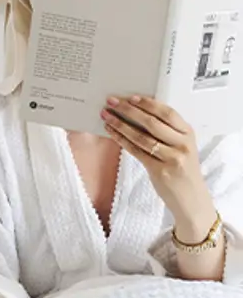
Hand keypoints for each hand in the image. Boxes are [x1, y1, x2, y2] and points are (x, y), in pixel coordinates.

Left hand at [101, 95, 214, 236]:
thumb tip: (138, 113)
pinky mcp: (160, 171)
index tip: (131, 97)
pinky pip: (136, 152)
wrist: (192, 200)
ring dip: (120, 124)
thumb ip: (168, 132)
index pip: (167, 113)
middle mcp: (182, 145)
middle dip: (129, 110)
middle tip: (111, 102)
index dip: (148, 104)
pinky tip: (111, 132)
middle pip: (152, 123)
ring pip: (141, 137)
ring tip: (106, 116)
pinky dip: (122, 140)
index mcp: (188, 134)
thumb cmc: (183, 170)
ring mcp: (172, 159)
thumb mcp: (183, 147)